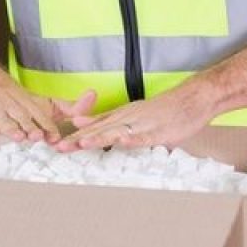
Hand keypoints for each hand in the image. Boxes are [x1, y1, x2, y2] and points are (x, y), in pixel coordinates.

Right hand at [0, 76, 94, 144]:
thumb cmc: (21, 101)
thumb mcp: (45, 102)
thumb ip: (69, 106)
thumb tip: (93, 96)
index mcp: (30, 105)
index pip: (41, 116)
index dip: (47, 126)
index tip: (55, 136)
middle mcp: (13, 107)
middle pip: (22, 118)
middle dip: (30, 127)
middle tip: (36, 136)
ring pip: (3, 121)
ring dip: (10, 129)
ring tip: (17, 136)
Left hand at [57, 86, 214, 151]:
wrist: (190, 99)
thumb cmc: (162, 111)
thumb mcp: (128, 114)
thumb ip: (104, 120)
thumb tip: (78, 122)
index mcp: (118, 116)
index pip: (92, 128)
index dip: (74, 137)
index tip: (56, 145)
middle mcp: (126, 118)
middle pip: (99, 130)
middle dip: (79, 140)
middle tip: (59, 147)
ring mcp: (142, 123)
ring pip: (117, 131)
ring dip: (100, 137)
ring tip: (82, 143)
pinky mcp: (159, 129)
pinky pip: (145, 135)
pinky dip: (133, 139)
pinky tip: (122, 142)